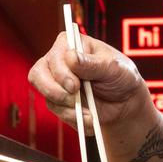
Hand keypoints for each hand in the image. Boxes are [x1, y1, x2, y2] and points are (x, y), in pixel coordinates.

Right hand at [27, 31, 150, 131]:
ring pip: (46, 95)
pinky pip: (55, 110)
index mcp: (70, 44)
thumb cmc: (120, 76)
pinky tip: (88, 117)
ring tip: (88, 114)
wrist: (124, 102)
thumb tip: (71, 57)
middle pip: (38, 74)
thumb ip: (92, 63)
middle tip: (75, 100)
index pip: (54, 56)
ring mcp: (55, 81)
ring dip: (67, 108)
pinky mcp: (57, 99)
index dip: (61, 73)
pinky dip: (71, 117)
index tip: (75, 86)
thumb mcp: (113, 67)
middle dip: (55, 91)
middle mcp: (58, 60)